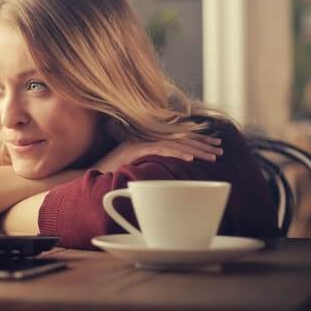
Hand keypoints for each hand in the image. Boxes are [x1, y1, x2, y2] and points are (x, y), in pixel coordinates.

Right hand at [94, 133, 222, 173]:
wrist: (89, 173)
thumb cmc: (111, 172)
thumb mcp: (136, 165)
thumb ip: (152, 162)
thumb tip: (172, 169)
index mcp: (148, 139)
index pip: (178, 137)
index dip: (198, 140)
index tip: (215, 144)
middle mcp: (146, 137)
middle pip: (180, 138)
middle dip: (202, 144)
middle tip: (221, 149)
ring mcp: (140, 142)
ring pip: (174, 144)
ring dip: (195, 150)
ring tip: (212, 156)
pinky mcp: (135, 149)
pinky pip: (160, 150)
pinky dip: (176, 154)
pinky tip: (189, 160)